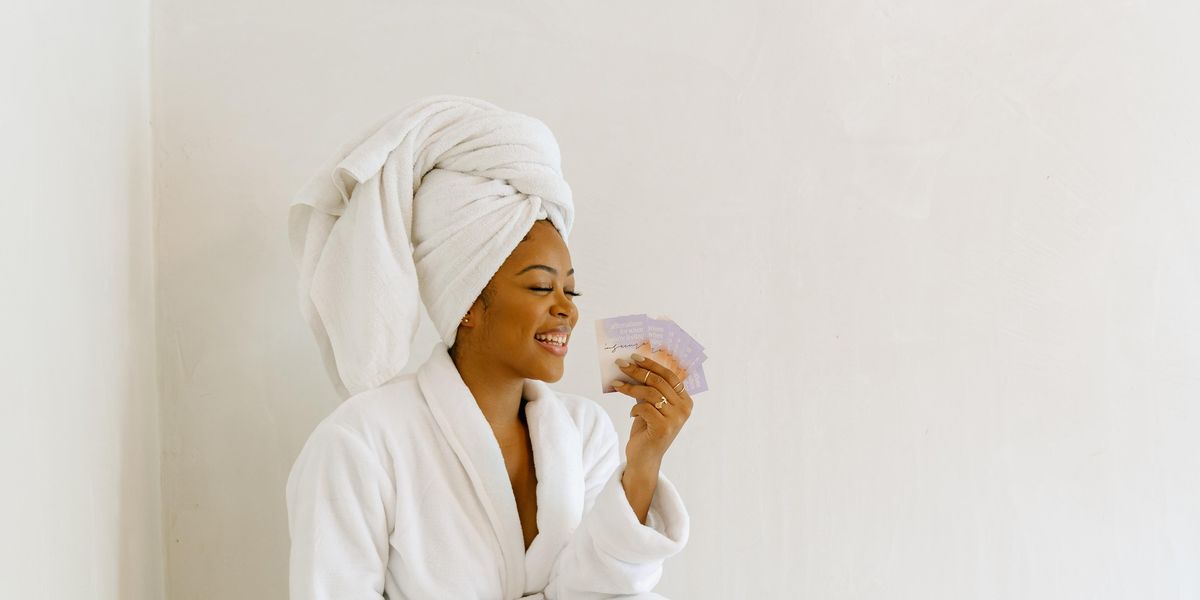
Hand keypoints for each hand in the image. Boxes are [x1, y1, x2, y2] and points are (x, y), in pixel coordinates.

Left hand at [611, 348, 693, 470]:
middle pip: (659, 382)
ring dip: (630, 387)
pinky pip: (644, 408)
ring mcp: (675, 419)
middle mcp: (684, 409)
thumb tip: (635, 366)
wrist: (644, 459)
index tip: (635, 357)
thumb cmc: (647, 430)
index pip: (670, 375)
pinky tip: (631, 414)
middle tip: (621, 364)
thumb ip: (651, 389)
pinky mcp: (663, 428)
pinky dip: (634, 408)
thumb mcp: (652, 406)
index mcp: (685, 401)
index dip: (652, 365)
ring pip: (650, 393)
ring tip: (617, 384)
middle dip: (637, 371)